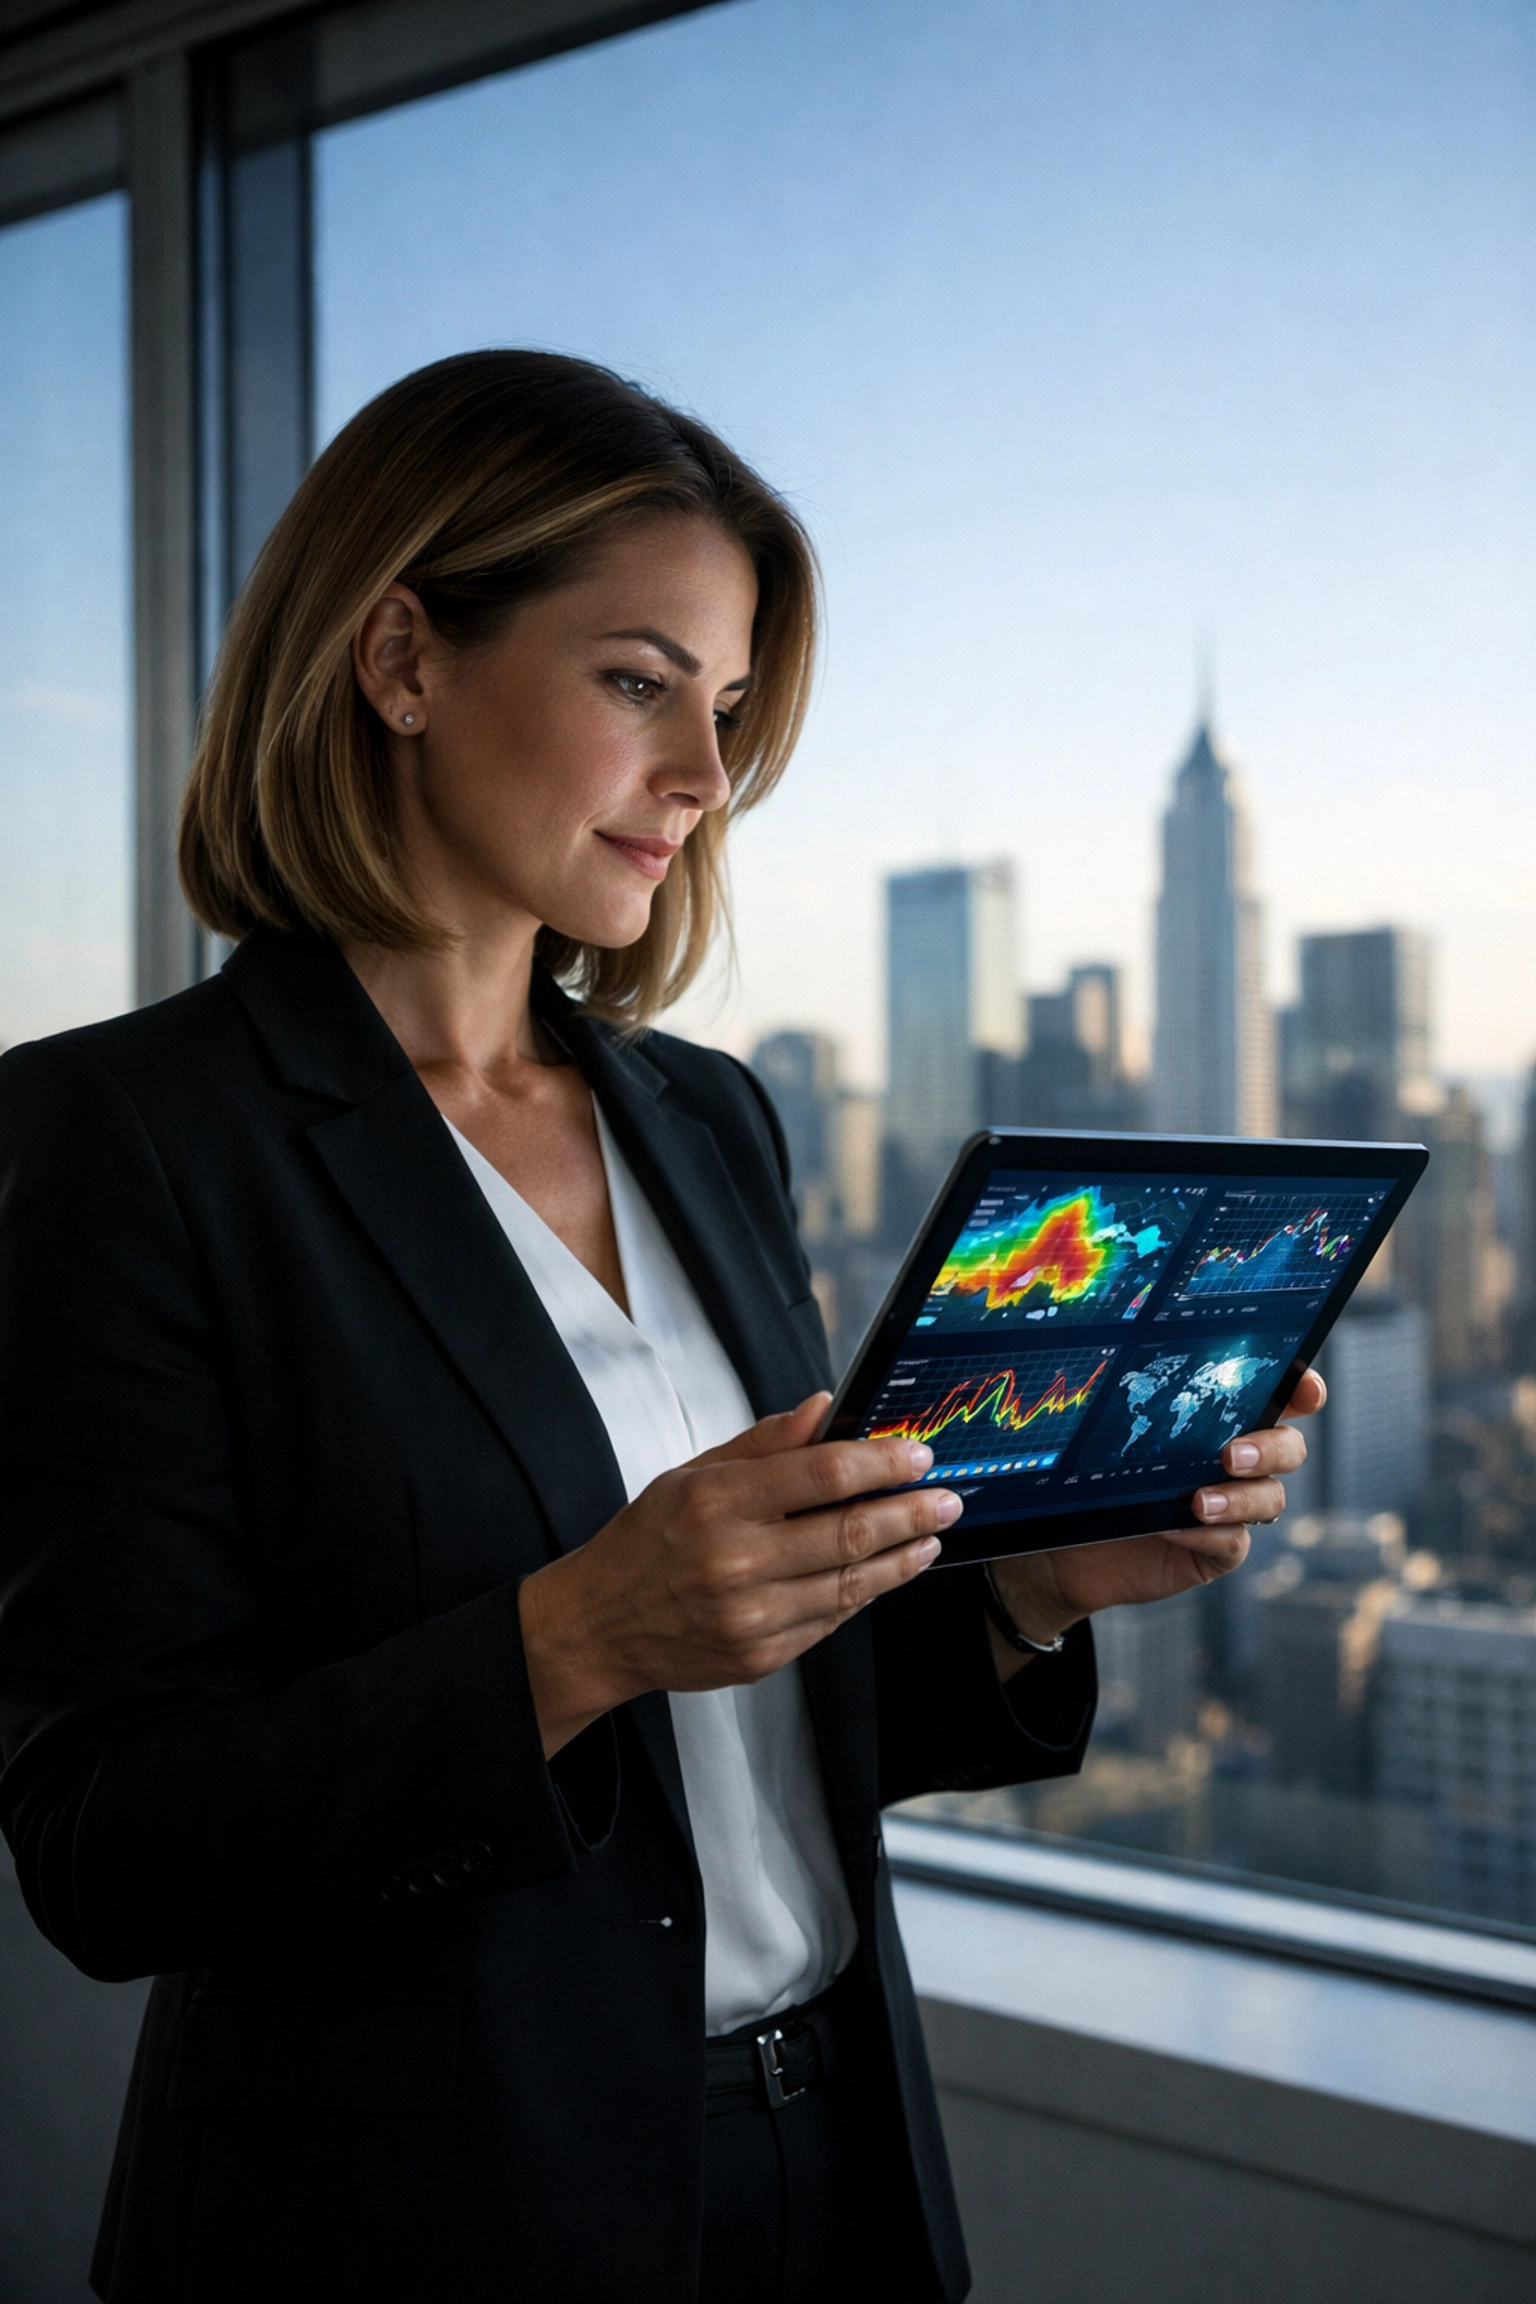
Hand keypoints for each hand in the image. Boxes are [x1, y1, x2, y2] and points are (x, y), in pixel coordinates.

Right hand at [517, 1394, 958, 1755]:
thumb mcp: (690, 1475)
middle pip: (849, 1532)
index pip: (821, 1474)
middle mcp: (735, 1560)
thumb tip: (822, 1407)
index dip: (880, 1463)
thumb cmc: (646, 1543)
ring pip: (852, 1583)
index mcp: (717, 1502)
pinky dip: (865, 1593)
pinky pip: (831, 1620)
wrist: (598, 1626)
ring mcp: (751, 1615)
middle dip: (910, 1512)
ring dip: (902, 1557)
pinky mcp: (761, 1656)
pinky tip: (886, 1572)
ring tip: (930, 1536)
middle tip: (947, 1497)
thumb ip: (762, 1443)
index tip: (916, 1454)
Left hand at [987, 1366, 1326, 1676]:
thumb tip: (1139, 1366)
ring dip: (1239, 1499)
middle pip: (1289, 1448)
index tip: (1306, 1391)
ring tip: (1199, 1502)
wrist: (1067, 1544)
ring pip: (1270, 1498)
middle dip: (1272, 1449)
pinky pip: (1233, 1542)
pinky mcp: (1218, 1551)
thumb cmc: (1090, 1474)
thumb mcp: (1111, 1432)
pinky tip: (1172, 1527)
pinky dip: (1207, 1535)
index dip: (1304, 1391)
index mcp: (1222, 1419)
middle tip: (1231, 1455)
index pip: (1281, 1398)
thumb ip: (1140, 1404)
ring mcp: (1233, 1508)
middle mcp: (1238, 1462)